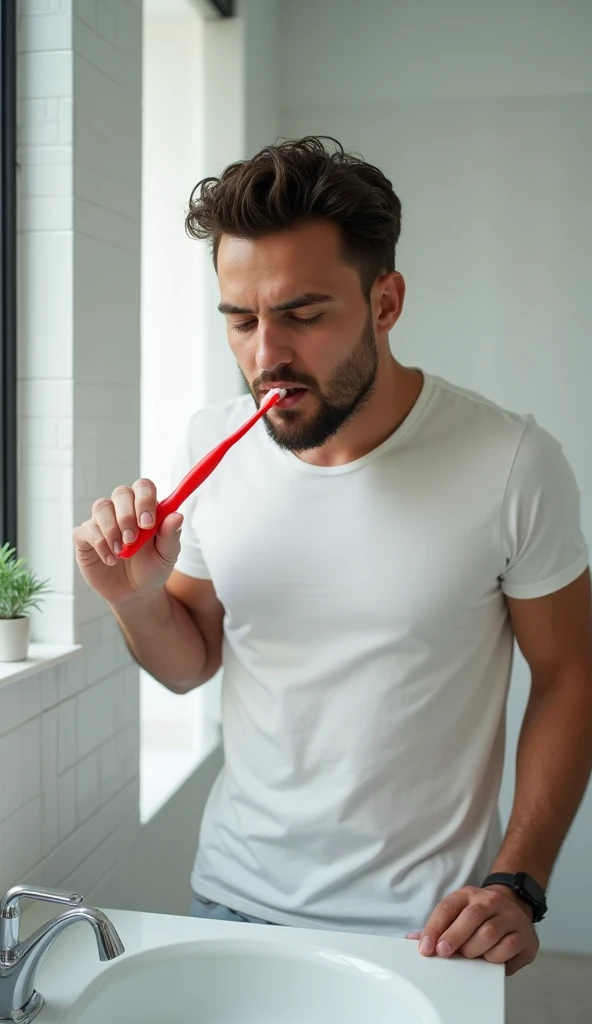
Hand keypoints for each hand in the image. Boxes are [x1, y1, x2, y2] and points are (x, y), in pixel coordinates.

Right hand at [73, 479, 183, 605]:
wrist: (136, 593)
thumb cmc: (153, 567)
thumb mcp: (167, 555)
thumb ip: (171, 535)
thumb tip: (177, 515)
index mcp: (144, 507)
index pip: (143, 487)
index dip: (145, 500)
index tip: (148, 523)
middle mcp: (122, 509)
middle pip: (121, 493)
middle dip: (127, 515)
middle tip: (133, 539)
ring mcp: (102, 522)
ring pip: (101, 507)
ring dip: (112, 529)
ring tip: (122, 552)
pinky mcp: (85, 538)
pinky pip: (85, 530)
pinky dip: (99, 544)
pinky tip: (111, 560)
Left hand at [406, 885, 539, 975]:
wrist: (515, 907)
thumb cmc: (480, 917)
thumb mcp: (458, 914)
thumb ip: (438, 927)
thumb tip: (412, 940)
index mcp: (468, 895)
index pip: (447, 908)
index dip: (434, 928)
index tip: (426, 948)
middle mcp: (490, 901)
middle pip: (470, 917)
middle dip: (454, 937)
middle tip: (443, 953)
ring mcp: (510, 916)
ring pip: (489, 933)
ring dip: (474, 949)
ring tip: (470, 955)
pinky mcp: (525, 935)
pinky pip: (507, 947)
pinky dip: (495, 957)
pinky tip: (490, 958)